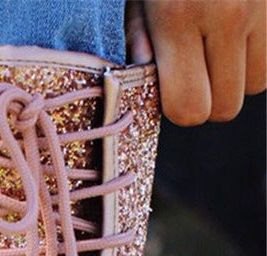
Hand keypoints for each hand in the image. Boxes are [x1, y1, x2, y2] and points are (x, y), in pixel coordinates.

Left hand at [127, 0, 265, 124]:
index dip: (178, 107)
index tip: (169, 90)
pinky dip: (256, 53)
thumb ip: (138, 38)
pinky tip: (238, 30)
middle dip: (208, 100)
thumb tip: (144, 82)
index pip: (187, 108)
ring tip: (218, 46)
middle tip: (193, 71)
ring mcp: (263, 7)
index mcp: (179, 18)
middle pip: (225, 107)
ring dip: (237, 77)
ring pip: (257, 84)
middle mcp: (228, 15)